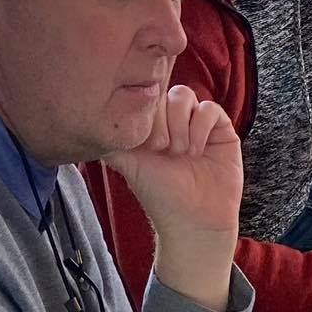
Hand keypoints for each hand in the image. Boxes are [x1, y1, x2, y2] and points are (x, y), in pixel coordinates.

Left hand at [106, 85, 241, 309]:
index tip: (147, 146)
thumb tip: (91, 123)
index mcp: (151, 126)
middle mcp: (173, 121)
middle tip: (164, 150)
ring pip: (186, 95)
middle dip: (163, 121)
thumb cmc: (161, 196)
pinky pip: (210, 108)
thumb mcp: (129, 166)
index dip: (145, 115)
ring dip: (181, 124)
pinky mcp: (220, 130)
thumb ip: (113, 143)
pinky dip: (200, 127)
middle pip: (164, 91)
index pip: (144, 97)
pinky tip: (197, 150)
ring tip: (181, 152)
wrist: (193, 220)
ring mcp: (197, 123)